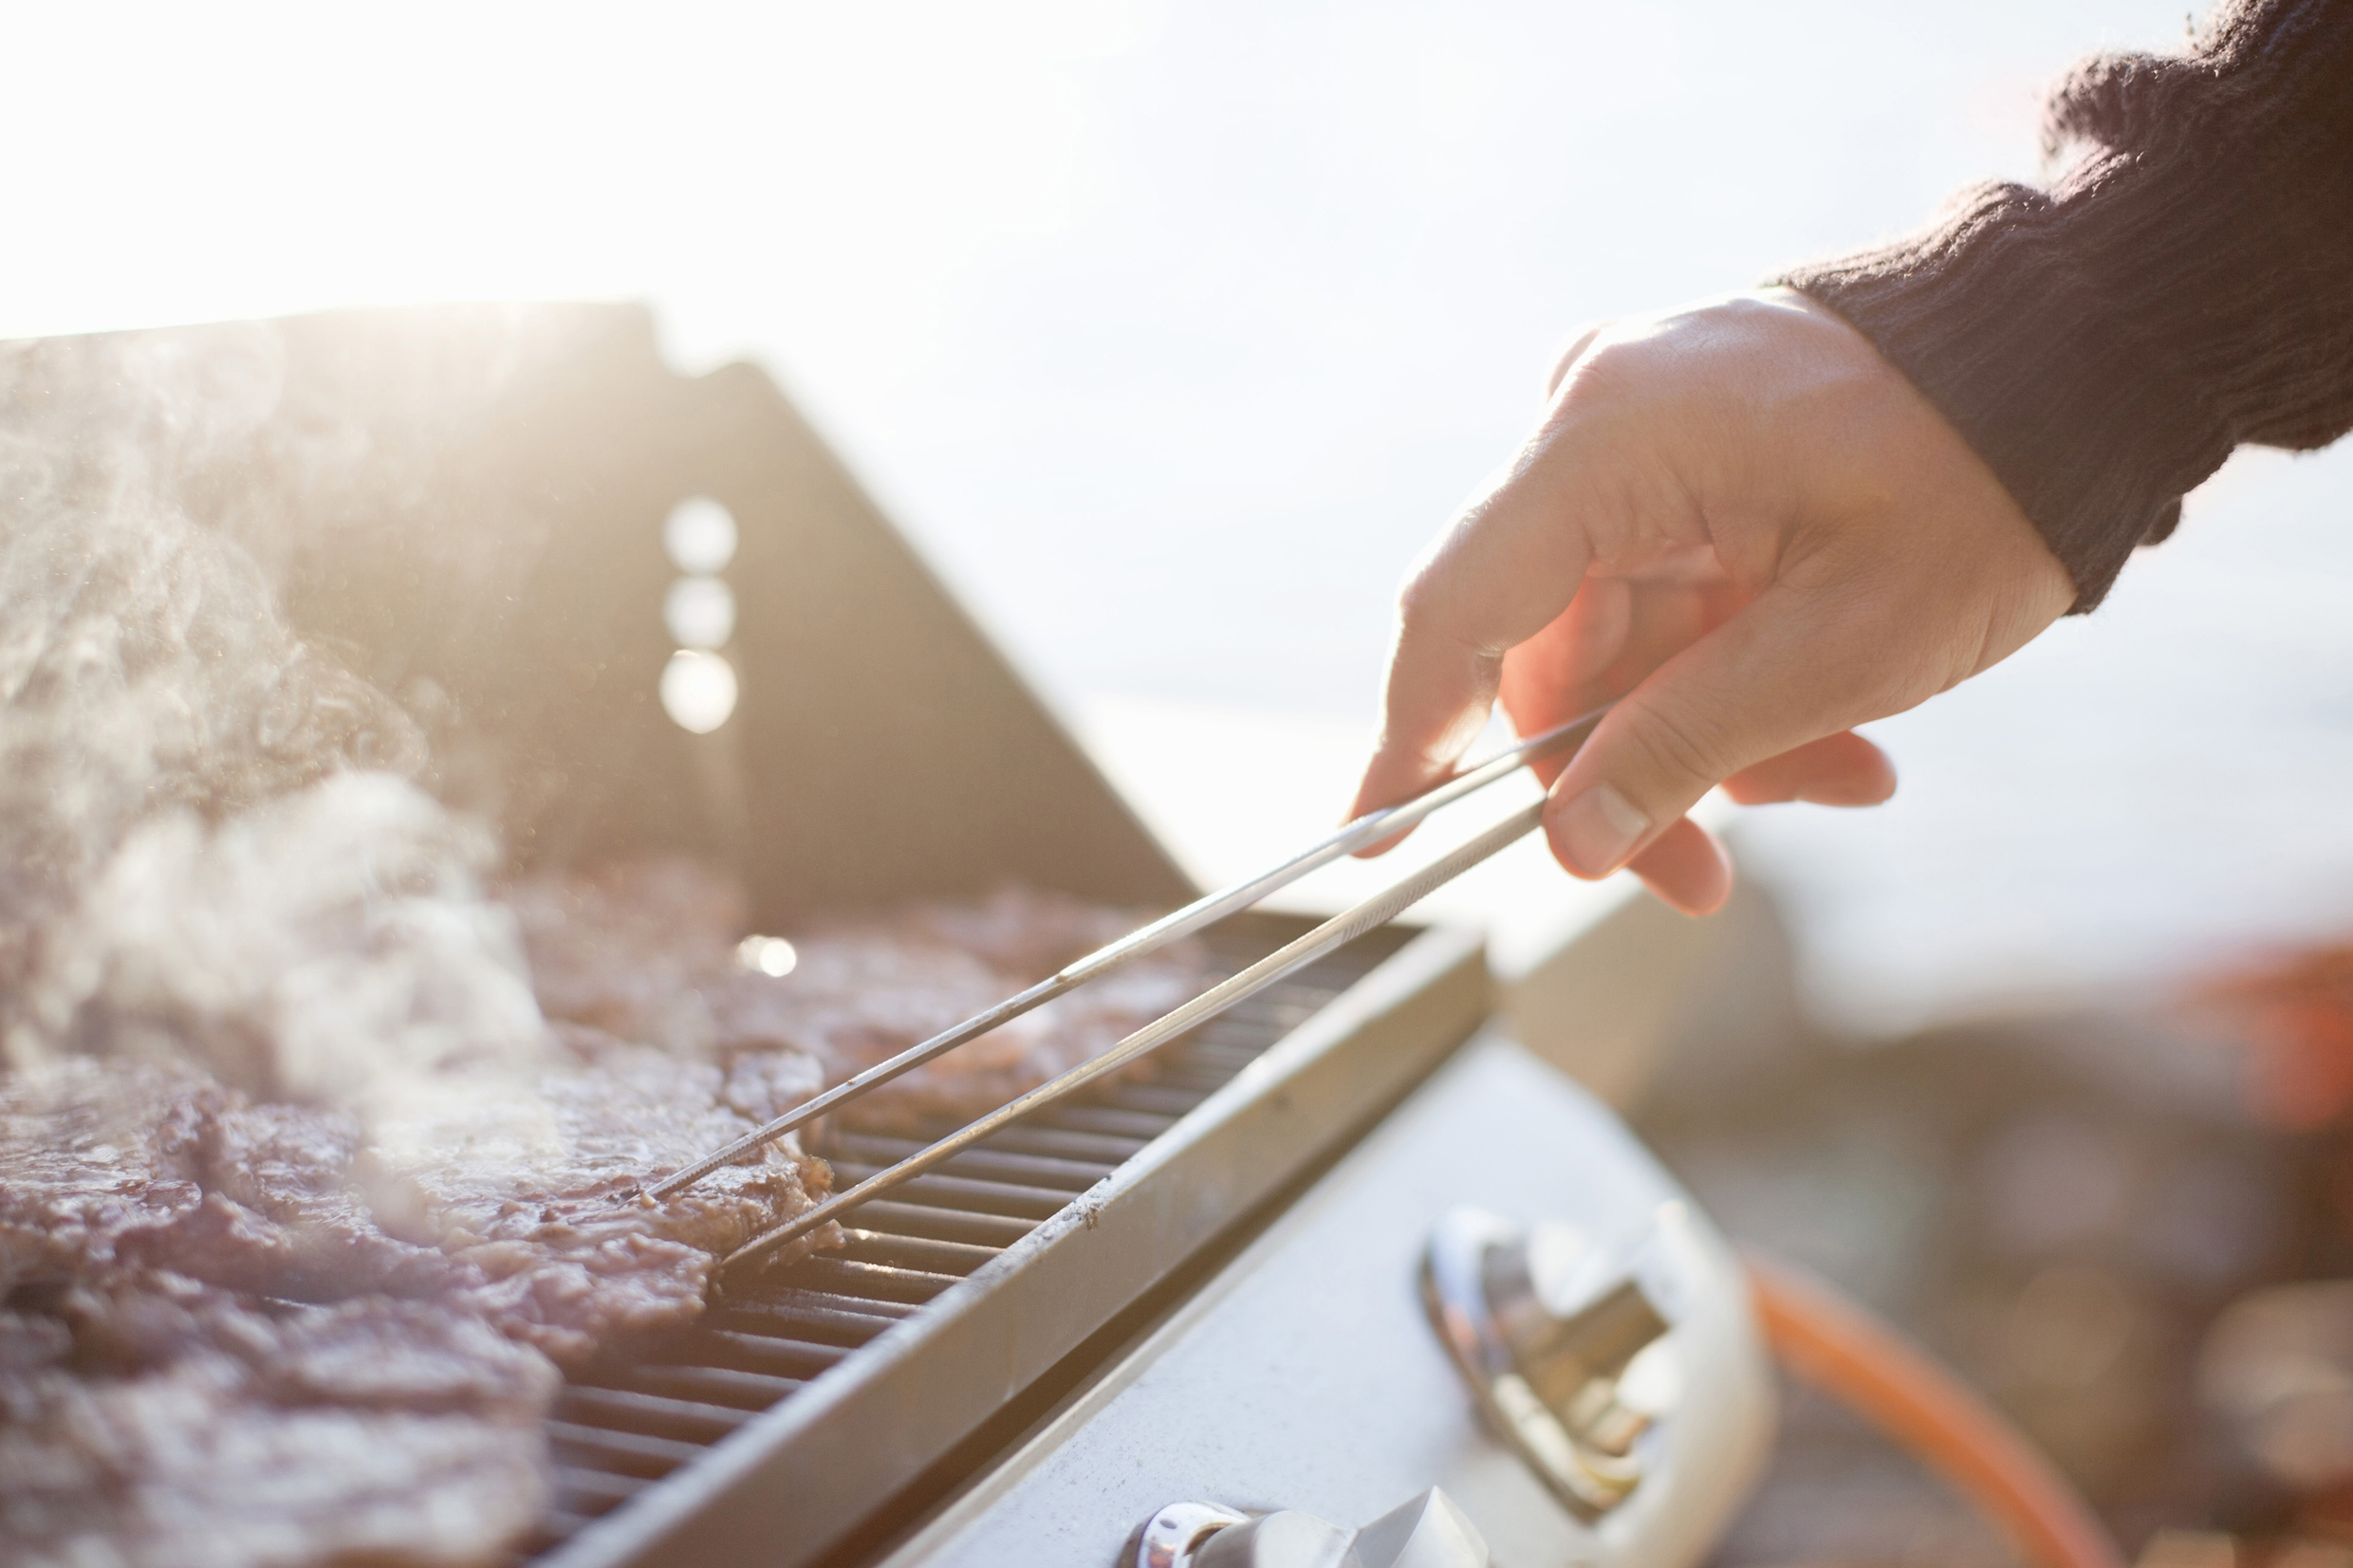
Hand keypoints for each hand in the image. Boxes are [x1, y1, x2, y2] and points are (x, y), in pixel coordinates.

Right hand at [1350, 288, 2076, 915]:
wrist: (2087, 356)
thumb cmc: (1984, 481)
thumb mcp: (1839, 648)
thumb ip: (1682, 748)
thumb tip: (1571, 848)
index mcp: (1609, 440)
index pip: (1458, 614)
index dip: (1411, 741)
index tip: (1376, 841)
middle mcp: (1597, 423)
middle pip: (1546, 651)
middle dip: (1627, 773)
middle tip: (1700, 882)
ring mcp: (1640, 436)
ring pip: (1618, 643)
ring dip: (1710, 736)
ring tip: (1840, 783)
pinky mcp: (1687, 458)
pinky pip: (1669, 601)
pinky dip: (1735, 677)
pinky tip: (1836, 737)